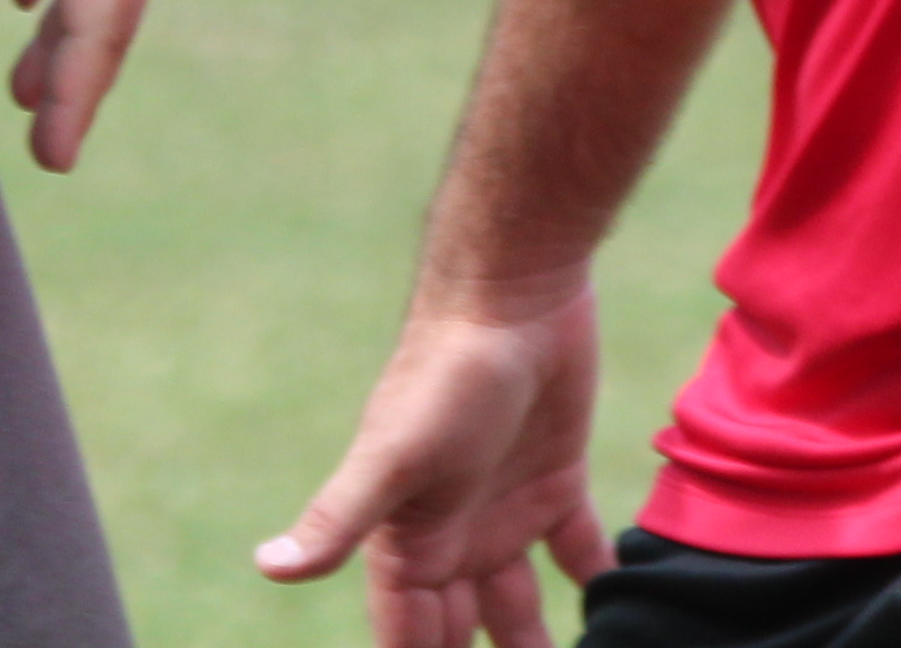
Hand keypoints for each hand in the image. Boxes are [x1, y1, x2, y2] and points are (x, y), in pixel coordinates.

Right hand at [254, 289, 616, 647]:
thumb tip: (267, 568)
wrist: (512, 288)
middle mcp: (452, 538)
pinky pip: (580, 553)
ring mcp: (505, 512)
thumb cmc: (444, 370)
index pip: (408, 641)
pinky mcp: (556, 482)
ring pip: (521, 609)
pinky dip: (603, 585)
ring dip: (546, 647)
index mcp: (407, 544)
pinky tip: (632, 618)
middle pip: (464, 636)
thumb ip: (341, 516)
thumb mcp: (395, 453)